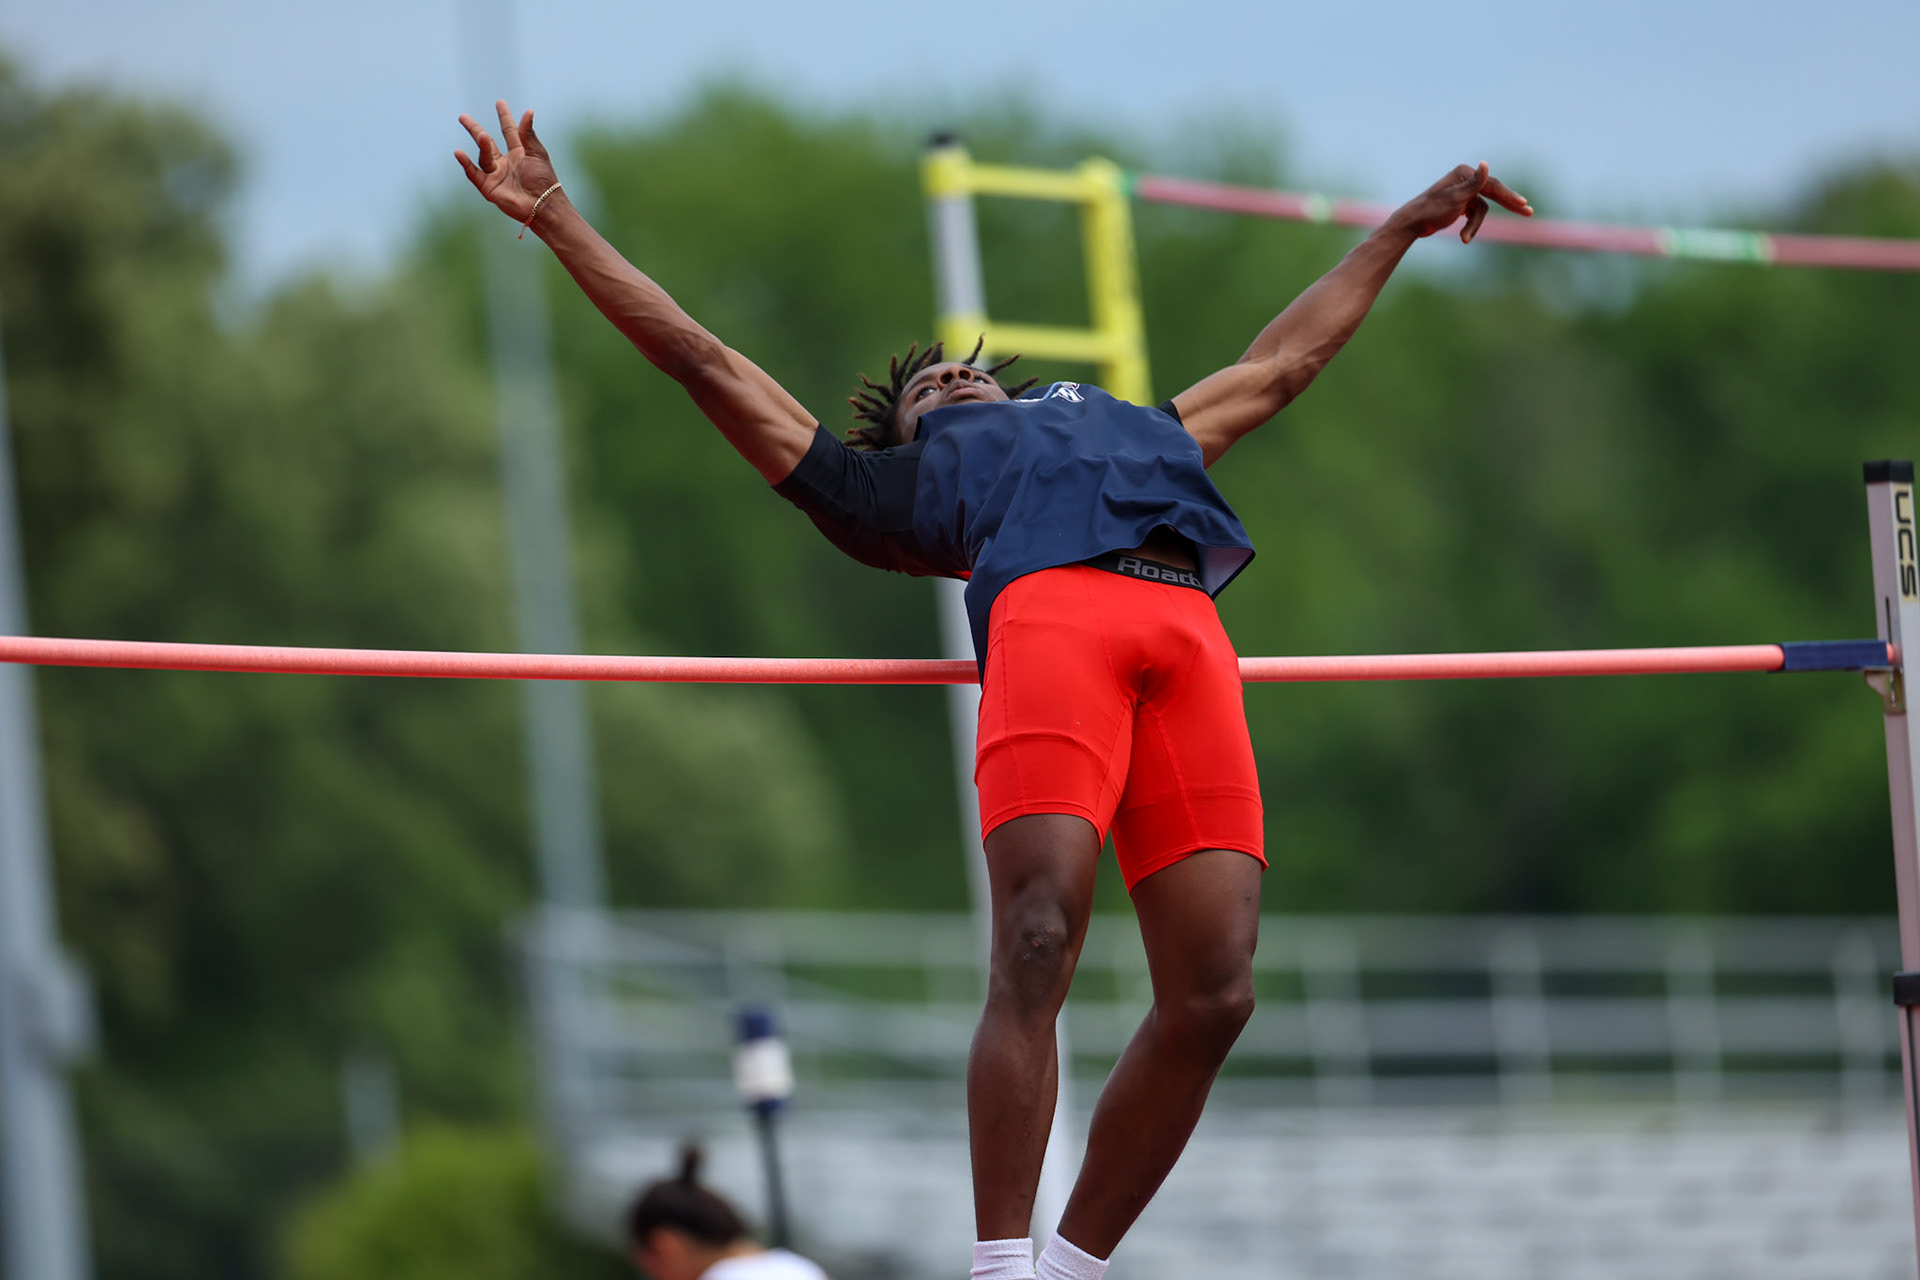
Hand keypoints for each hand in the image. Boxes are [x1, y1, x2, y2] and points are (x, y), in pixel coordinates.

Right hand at [455, 99, 560, 223]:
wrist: (543, 205)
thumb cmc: (544, 180)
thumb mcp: (536, 153)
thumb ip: (528, 134)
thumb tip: (529, 111)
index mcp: (519, 153)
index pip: (508, 131)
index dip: (504, 117)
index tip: (500, 103)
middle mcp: (506, 163)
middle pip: (486, 142)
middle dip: (475, 129)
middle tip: (463, 117)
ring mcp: (497, 175)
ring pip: (483, 156)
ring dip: (482, 145)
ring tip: (482, 136)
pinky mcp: (489, 188)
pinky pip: (474, 174)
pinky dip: (466, 164)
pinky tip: (459, 153)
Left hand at [1389, 163, 1531, 243]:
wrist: (1412, 224)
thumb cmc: (1432, 210)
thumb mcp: (1455, 198)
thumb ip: (1474, 183)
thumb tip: (1485, 164)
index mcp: (1465, 173)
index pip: (1493, 185)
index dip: (1509, 196)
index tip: (1524, 205)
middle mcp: (1465, 180)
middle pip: (1493, 193)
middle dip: (1509, 204)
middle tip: (1528, 211)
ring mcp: (1463, 192)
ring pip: (1481, 210)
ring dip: (1474, 226)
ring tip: (1464, 238)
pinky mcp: (1459, 204)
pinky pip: (1473, 215)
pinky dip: (1470, 227)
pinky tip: (1464, 237)